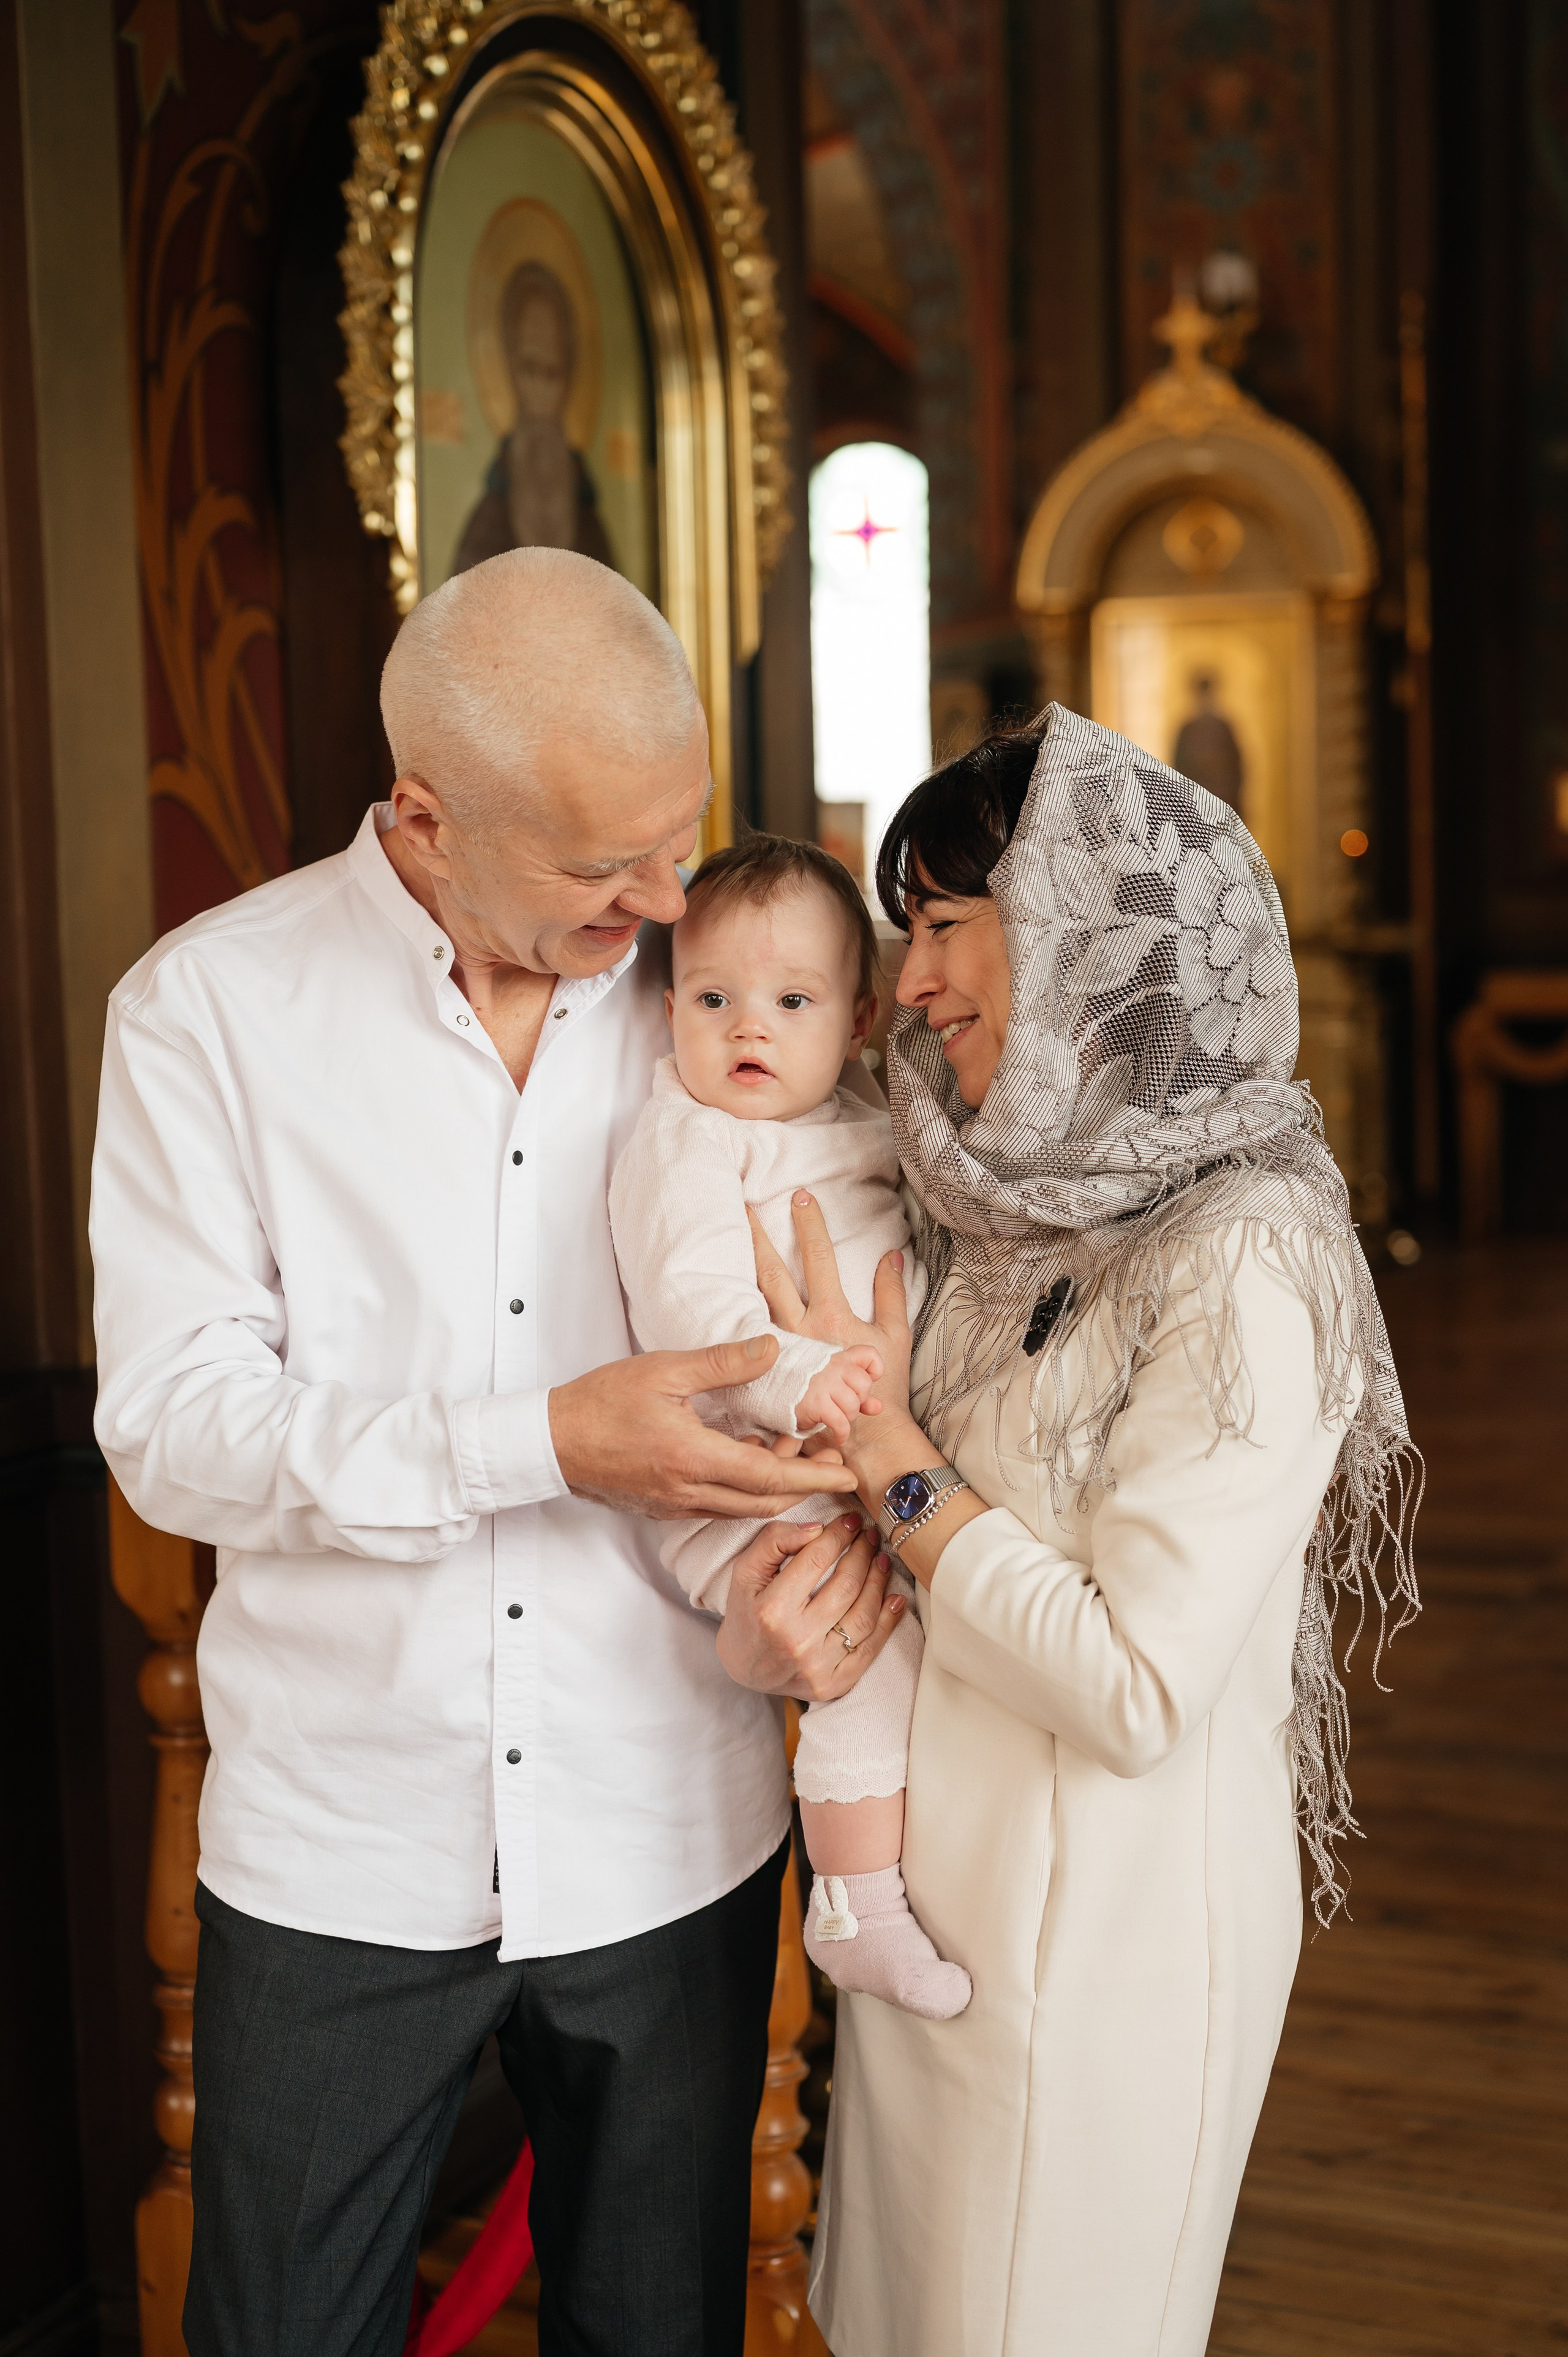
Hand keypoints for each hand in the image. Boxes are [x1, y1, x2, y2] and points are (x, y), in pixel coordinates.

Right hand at [548, 1337, 858, 1519]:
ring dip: (779, 1490)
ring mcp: (675, 1506)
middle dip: (807, 1487)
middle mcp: (688, 1492)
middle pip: (765, 1501)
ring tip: (804, 1461)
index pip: (769, 1476)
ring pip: (744, 1508)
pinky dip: (746, 1490)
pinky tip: (753, 1463)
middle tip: (838, 1465)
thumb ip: (722, 1362)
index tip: (847, 1471)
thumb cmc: (600, 1402)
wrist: (549, 1441)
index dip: (814, 1475)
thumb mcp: (664, 1370)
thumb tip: (772, 1348)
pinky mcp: (665, 1508)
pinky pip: (719, 1506)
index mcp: (691, 1459)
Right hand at [716, 1512, 904, 1701]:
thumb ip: (774, 1542)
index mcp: (772, 1609)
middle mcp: (797, 1640)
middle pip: (846, 1586)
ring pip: (864, 1615)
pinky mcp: (834, 1684)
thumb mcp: (745, 1572)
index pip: (817, 1560)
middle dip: (863, 1553)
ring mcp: (818, 1666)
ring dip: (879, 1581)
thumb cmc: (746, 1613)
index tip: (851, 1521)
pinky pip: (870, 1649)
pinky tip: (895, 1598)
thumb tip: (816, 1529)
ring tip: (881, 1559)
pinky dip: (888, 1621)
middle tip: (869, 1536)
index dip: (839, 1535)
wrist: (744, 1668)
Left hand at [749, 1192, 912, 1425]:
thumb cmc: (884, 1387)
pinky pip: (748, 1336)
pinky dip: (735, 1314)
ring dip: (742, 1268)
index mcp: (831, 1316)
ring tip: (726, 1240)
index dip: (811, 1225)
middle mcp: (800, 1329)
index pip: (819, 1258)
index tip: (801, 1195)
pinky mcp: (770, 1368)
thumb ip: (892, 1293)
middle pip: (773, 1274)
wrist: (865, 1438)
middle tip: (744, 1207)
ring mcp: (782, 1348)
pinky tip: (717, 1296)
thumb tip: (892, 1254)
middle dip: (759, 1237)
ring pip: (754, 1300)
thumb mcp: (894, 1336)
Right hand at [794, 1346, 882, 1443]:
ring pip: (853, 1404)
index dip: (874, 1369)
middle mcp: (833, 1367)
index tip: (869, 1380)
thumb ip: (856, 1392)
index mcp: (837, 1358)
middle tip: (845, 1406)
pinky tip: (839, 1436)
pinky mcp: (815, 1402)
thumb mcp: (829, 1382)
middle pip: (865, 1384)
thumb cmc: (800, 1386)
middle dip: (859, 1400)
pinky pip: (840, 1422)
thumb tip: (878, 1407)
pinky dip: (842, 1433)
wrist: (769, 1388)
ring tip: (837, 1419)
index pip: (868, 1354)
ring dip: (848, 1417)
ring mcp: (824, 1384)